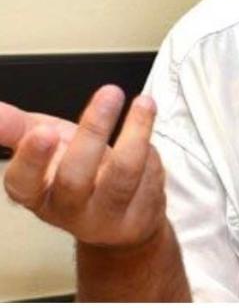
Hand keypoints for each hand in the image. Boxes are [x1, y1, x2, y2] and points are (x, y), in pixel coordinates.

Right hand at [0, 85, 167, 248]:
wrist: (120, 209)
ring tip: (143, 102)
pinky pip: (149, 176)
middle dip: (92, 133)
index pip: (24, 183)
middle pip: (76, 177)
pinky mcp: (139, 215)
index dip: (32, 159)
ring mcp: (106, 215)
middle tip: (108, 93)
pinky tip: (148, 120)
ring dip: (135, 133)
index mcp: (37, 192)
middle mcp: (69, 209)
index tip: (43, 130)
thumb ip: (17, 127)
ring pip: (122, 175)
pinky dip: (152, 145)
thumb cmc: (77, 169)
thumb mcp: (45, 144)